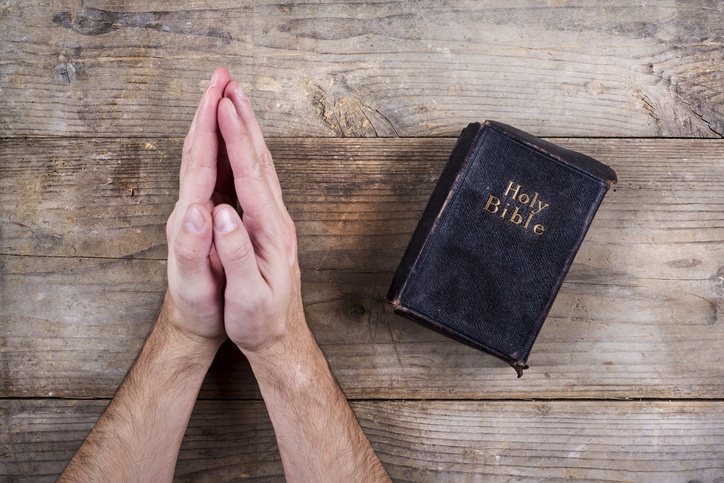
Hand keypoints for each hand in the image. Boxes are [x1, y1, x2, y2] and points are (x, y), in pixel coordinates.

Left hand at [163, 67, 232, 344]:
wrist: (192, 322)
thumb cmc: (199, 306)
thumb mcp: (194, 284)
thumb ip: (191, 248)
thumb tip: (198, 210)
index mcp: (191, 218)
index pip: (200, 162)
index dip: (211, 127)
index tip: (221, 94)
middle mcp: (190, 207)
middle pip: (199, 149)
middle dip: (210, 110)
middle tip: (223, 76)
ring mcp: (197, 210)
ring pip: (205, 157)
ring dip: (214, 123)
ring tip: (226, 96)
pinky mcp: (207, 216)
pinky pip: (214, 172)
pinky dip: (221, 147)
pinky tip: (230, 140)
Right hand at [212, 79, 304, 355]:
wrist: (280, 336)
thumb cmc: (260, 319)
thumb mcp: (248, 295)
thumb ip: (237, 253)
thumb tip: (223, 213)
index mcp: (269, 231)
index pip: (251, 176)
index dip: (235, 139)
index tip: (224, 106)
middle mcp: (277, 219)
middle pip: (260, 160)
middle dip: (245, 119)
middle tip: (230, 83)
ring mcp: (276, 220)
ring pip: (262, 165)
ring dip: (249, 129)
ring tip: (236, 100)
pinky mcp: (270, 225)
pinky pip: (258, 178)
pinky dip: (249, 152)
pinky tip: (243, 142)